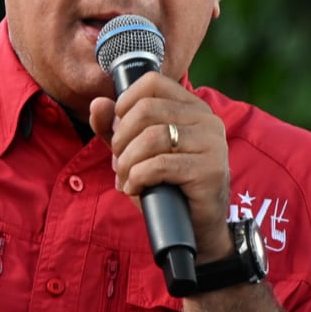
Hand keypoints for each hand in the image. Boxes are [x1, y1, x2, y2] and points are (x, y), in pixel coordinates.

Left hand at [88, 75, 231, 263]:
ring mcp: (212, 144)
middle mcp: (207, 120)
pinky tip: (135, 188)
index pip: (153, 82)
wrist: (196, 229)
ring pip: (151, 137)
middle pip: (147, 110)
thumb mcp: (136, 153)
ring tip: (125, 178)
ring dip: (127, 161)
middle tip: (118, 162)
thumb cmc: (167, 187)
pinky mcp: (209, 170)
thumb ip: (115, 128)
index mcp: (192, 108)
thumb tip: (97, 103)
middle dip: (121, 138)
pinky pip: (159, 165)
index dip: (125, 102)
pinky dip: (137, 178)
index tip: (118, 128)